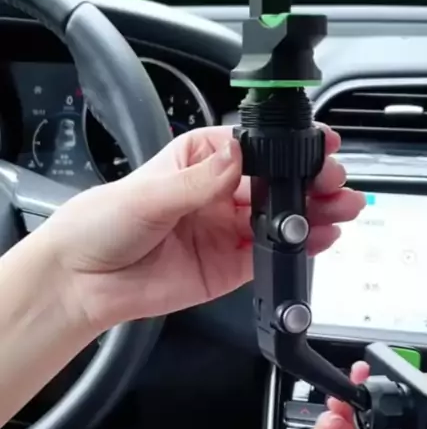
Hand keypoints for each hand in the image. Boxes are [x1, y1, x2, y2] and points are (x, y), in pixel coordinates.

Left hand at [44, 125, 364, 332]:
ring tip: (341, 209)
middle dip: (309, 180)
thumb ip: (200, 180)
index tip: (317, 144)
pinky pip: (271, 253)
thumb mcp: (149, 194)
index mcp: (198, 160)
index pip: (253, 148)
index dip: (287, 147)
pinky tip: (320, 238)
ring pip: (280, 217)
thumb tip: (237, 155)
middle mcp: (217, 193)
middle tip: (334, 182)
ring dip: (313, 212)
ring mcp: (226, 229)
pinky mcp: (230, 265)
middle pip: (275, 182)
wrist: (82, 283)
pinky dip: (298, 246)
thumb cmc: (101, 224)